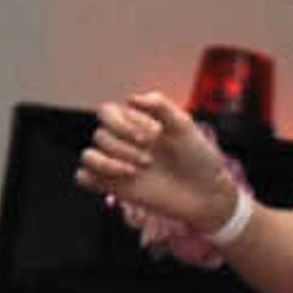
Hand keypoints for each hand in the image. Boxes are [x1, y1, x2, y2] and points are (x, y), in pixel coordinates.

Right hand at [76, 92, 241, 232]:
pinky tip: (115, 180)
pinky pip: (84, 177)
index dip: (124, 123)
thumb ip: (160, 106)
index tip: (153, 136)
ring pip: (89, 156)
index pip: (108, 113)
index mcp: (136, 124)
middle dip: (124, 147)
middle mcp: (124, 142)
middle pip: (100, 135)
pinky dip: (90, 177)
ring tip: (137, 172)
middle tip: (150, 161)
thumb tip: (130, 98)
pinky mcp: (115, 186)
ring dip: (108, 164)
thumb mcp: (185, 127)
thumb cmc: (199, 159)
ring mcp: (118, 164)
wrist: (208, 194)